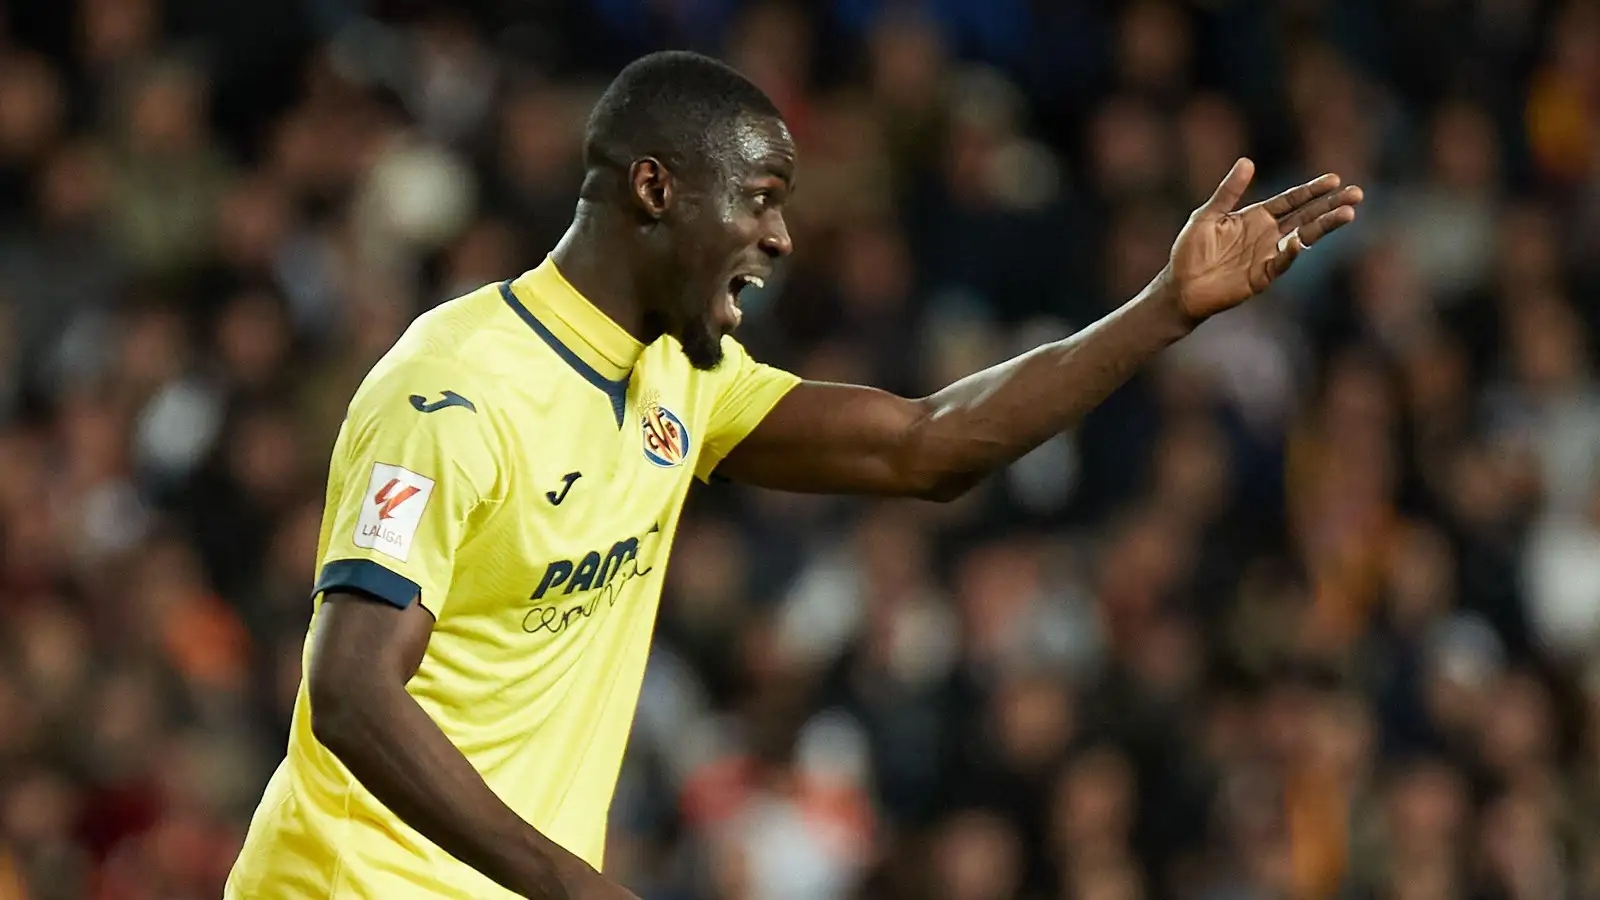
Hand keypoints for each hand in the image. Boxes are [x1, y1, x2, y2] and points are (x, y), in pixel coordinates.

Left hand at [1168, 158, 1362, 320]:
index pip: (1291, 201)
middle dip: (1330, 205)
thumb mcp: (1207, 215)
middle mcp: (1267, 234)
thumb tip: (1248, 161)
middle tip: (1357, 194)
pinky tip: (1298, 241)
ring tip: (1348, 214)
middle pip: (1306, 216)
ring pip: (1302, 237)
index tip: (1335, 179)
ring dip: (1324, 226)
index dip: (1312, 190)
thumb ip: (1228, 191)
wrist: (1180, 286)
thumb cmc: (1190, 251)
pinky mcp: (1261, 277)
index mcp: (1257, 217)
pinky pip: (1280, 263)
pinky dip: (1289, 253)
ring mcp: (1267, 255)